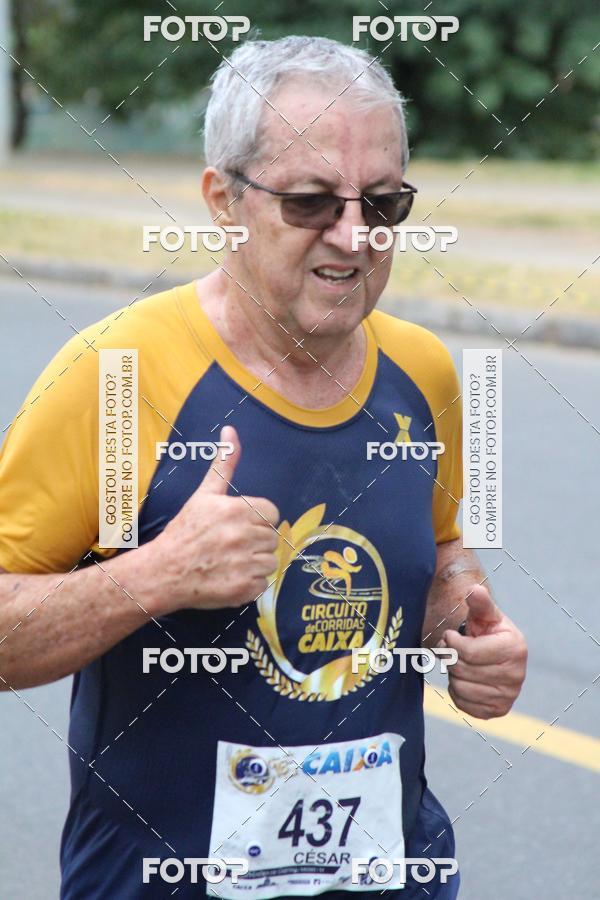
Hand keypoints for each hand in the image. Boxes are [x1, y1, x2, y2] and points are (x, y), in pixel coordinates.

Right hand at [149, 425, 279, 612]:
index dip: (258, 519)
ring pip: (271, 562)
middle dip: (255, 541)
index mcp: (236, 511)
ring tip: (231, 561)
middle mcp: (243, 536)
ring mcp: (244, 564)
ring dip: (255, 563)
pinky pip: (263, 584)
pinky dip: (250, 583)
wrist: (164, 571)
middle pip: (272, 538)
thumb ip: (223, 463)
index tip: (239, 525)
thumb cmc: (184, 531)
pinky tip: (230, 576)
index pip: (272, 513)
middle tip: (230, 545)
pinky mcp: (243, 589)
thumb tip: (230, 430)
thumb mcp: (204, 494)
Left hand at [437, 585, 526, 718]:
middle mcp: (517, 675)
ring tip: (460, 663)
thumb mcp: (484, 614)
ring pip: (461, 688)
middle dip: (451, 658)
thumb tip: (474, 589)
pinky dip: (457, 692)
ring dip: (453, 675)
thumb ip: (479, 602)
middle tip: (451, 650)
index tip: (450, 635)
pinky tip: (464, 679)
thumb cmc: (486, 630)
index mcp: (515, 648)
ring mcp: (509, 696)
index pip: (468, 652)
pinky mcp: (498, 710)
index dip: (452, 642)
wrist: (494, 653)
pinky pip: (464, 705)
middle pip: (463, 671)